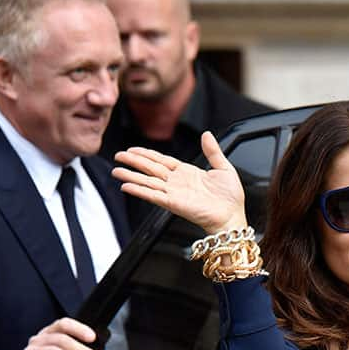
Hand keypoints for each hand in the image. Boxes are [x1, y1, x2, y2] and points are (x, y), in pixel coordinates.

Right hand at [112, 131, 247, 233]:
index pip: (161, 160)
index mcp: (187, 173)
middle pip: (150, 168)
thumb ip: (212, 151)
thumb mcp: (223, 168)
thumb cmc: (230, 197)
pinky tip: (127, 186)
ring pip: (147, 181)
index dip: (146, 154)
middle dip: (133, 161)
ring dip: (131, 176)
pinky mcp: (173, 203)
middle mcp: (177, 182)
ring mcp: (173, 193)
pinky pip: (153, 195)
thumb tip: (207, 134)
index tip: (133, 150)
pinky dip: (139, 191)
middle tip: (118, 156)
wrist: (232, 216)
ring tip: (116, 171)